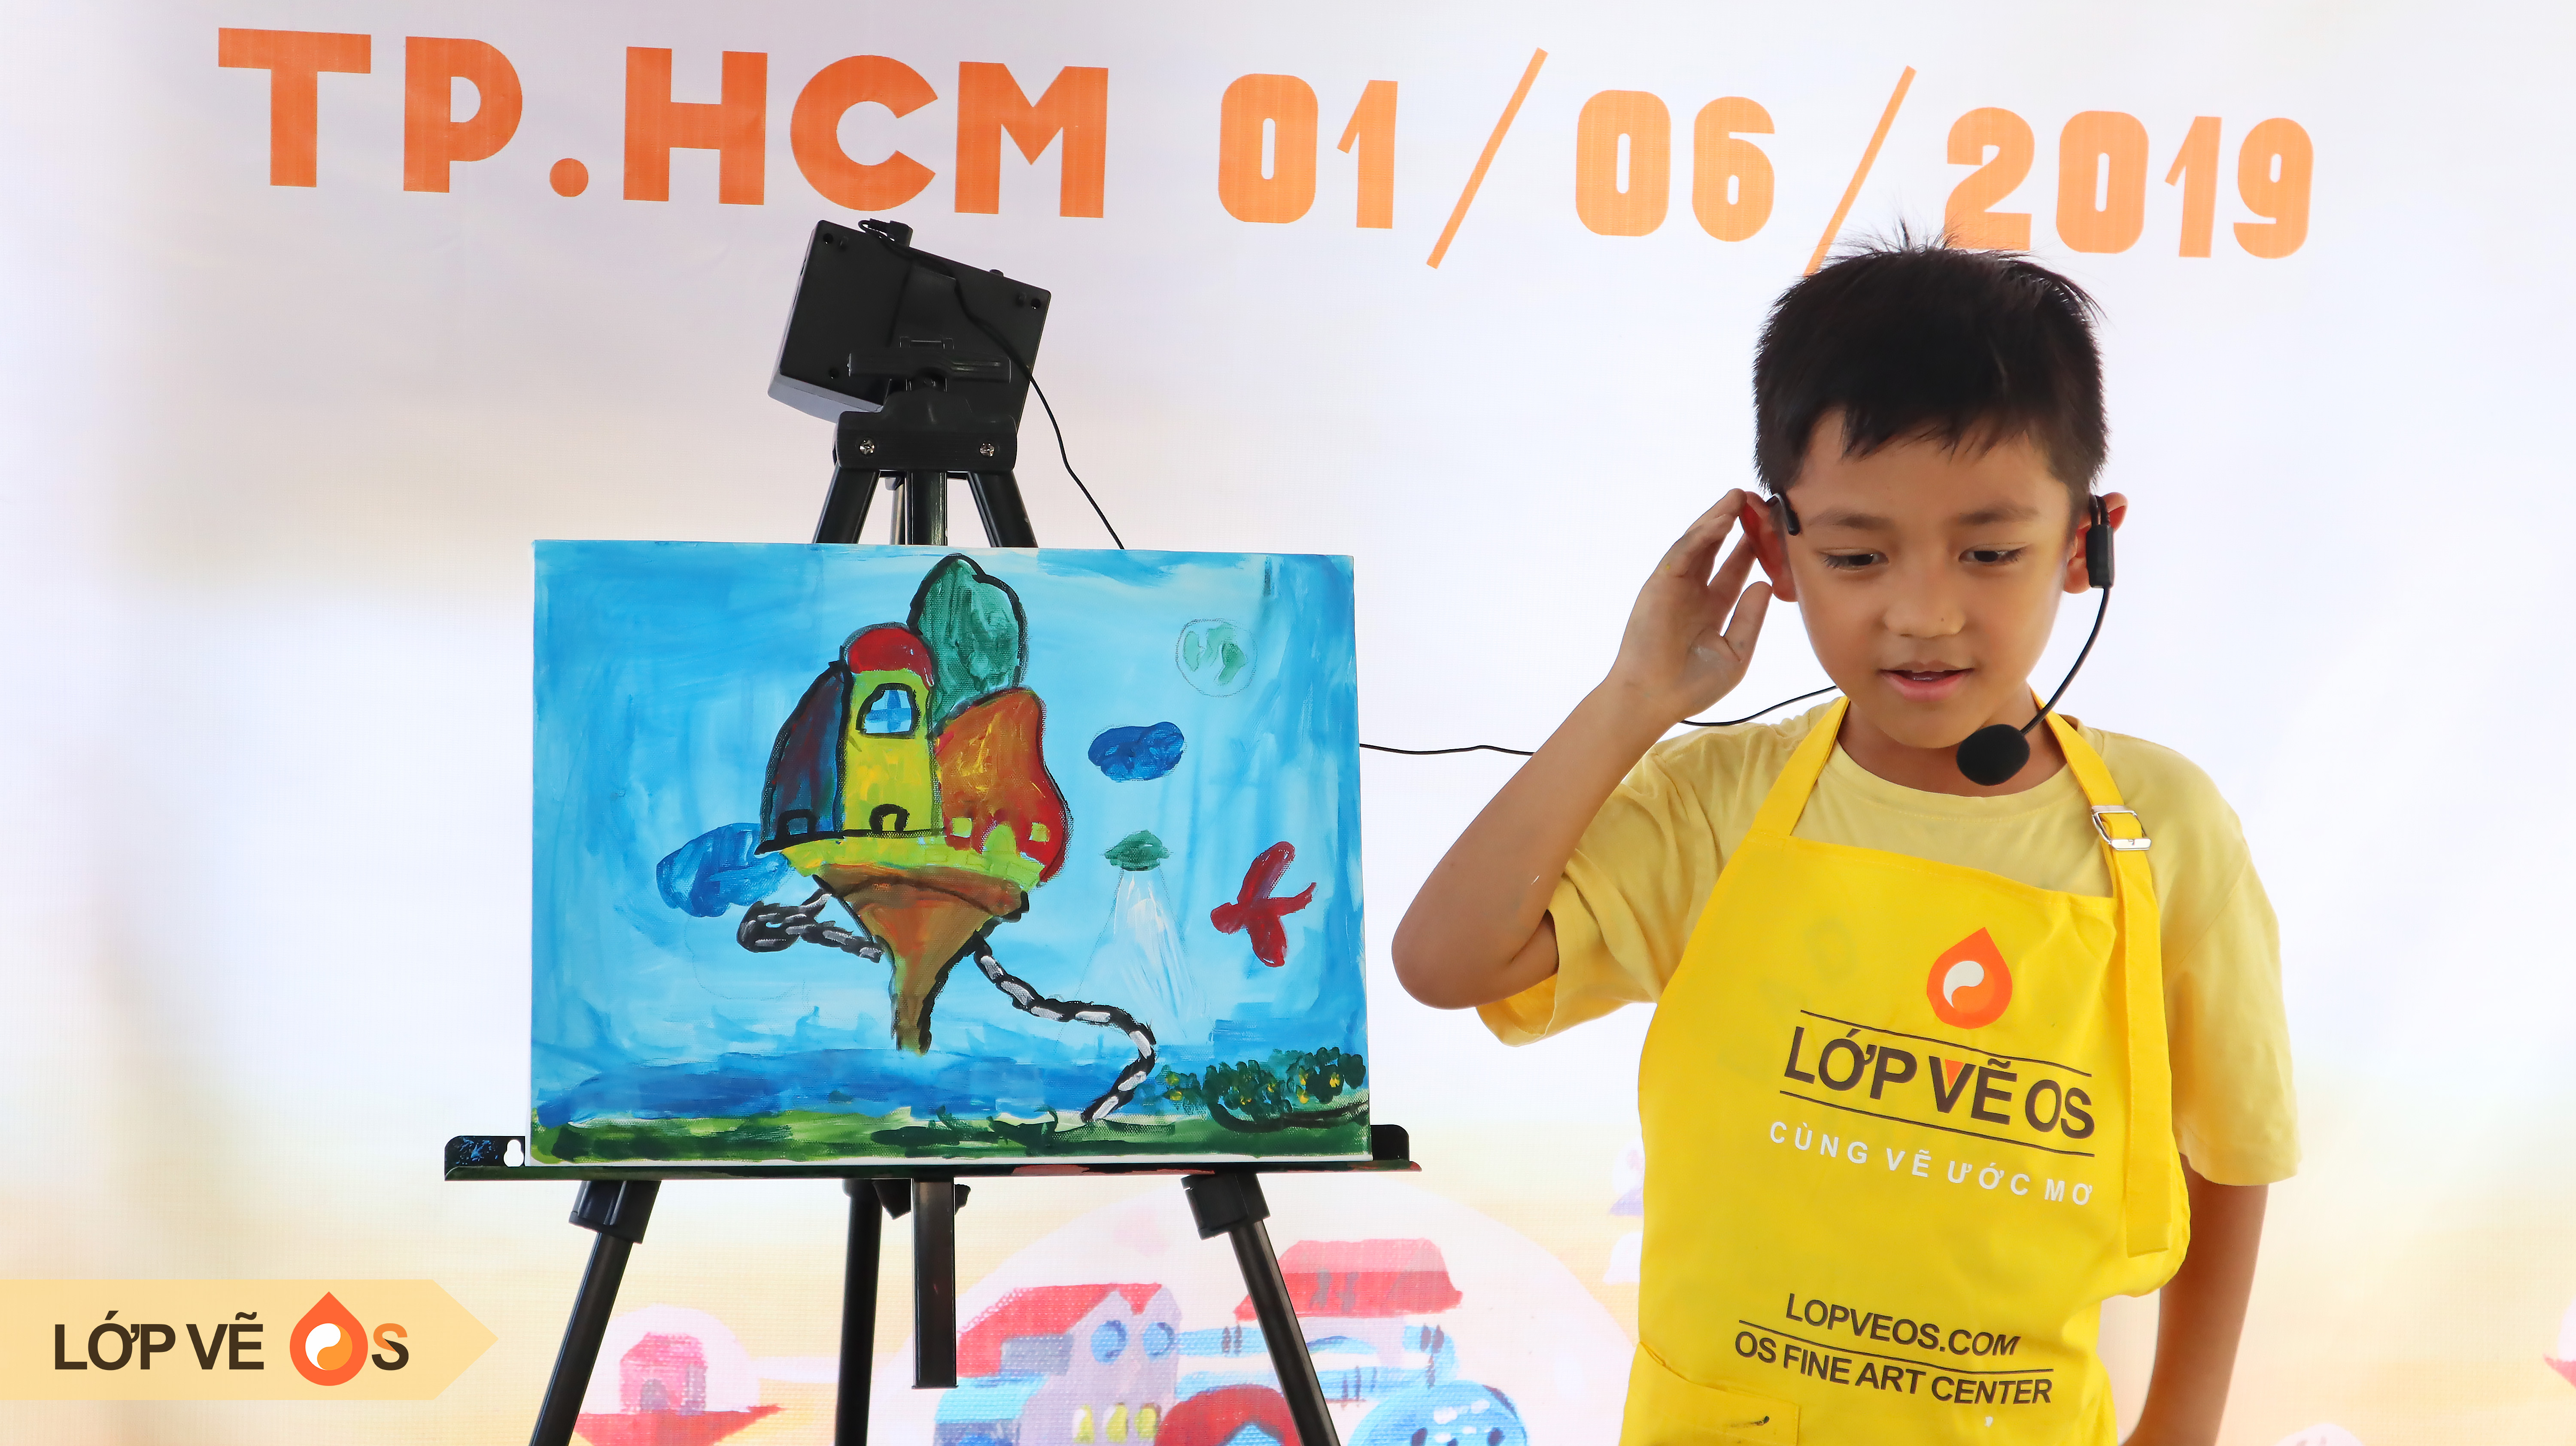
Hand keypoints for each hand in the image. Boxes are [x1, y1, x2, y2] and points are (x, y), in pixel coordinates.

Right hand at [1605, 489, 1773, 725]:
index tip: (1774, 529)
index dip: (1753, 548)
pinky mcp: (1659, 584)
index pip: (1735, 569)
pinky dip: (1702, 534)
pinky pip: (1683, 552)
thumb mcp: (1736, 652)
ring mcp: (1675, 585)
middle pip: (1717, 548)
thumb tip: (1764, 583)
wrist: (1655, 699)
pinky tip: (1721, 518)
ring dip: (1718, 518)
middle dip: (1737, 524)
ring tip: (1740, 496)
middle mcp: (1693, 591)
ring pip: (1699, 543)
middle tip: (1760, 502)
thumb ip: (1750, 618)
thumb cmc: (1692, 685)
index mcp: (1711, 607)